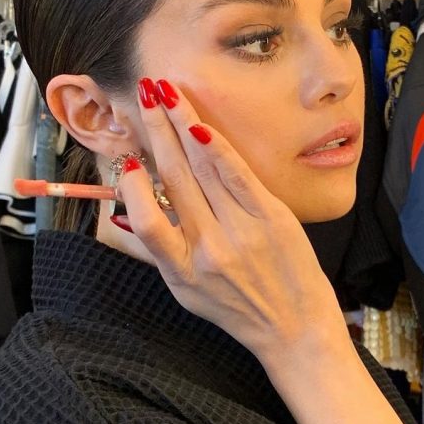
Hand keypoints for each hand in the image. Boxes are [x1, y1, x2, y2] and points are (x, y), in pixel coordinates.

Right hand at [115, 78, 415, 423]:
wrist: (296, 331)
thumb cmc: (240, 311)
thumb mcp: (188, 295)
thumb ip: (160, 253)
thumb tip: (131, 212)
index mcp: (182, 271)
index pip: (147, 222)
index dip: (133, 188)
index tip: (127, 159)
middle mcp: (209, 251)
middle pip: (175, 180)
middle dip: (156, 132)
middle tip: (143, 97)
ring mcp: (242, 233)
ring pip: (203, 168)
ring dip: (182, 124)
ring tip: (166, 93)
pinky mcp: (273, 219)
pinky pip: (238, 175)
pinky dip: (217, 147)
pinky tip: (199, 123)